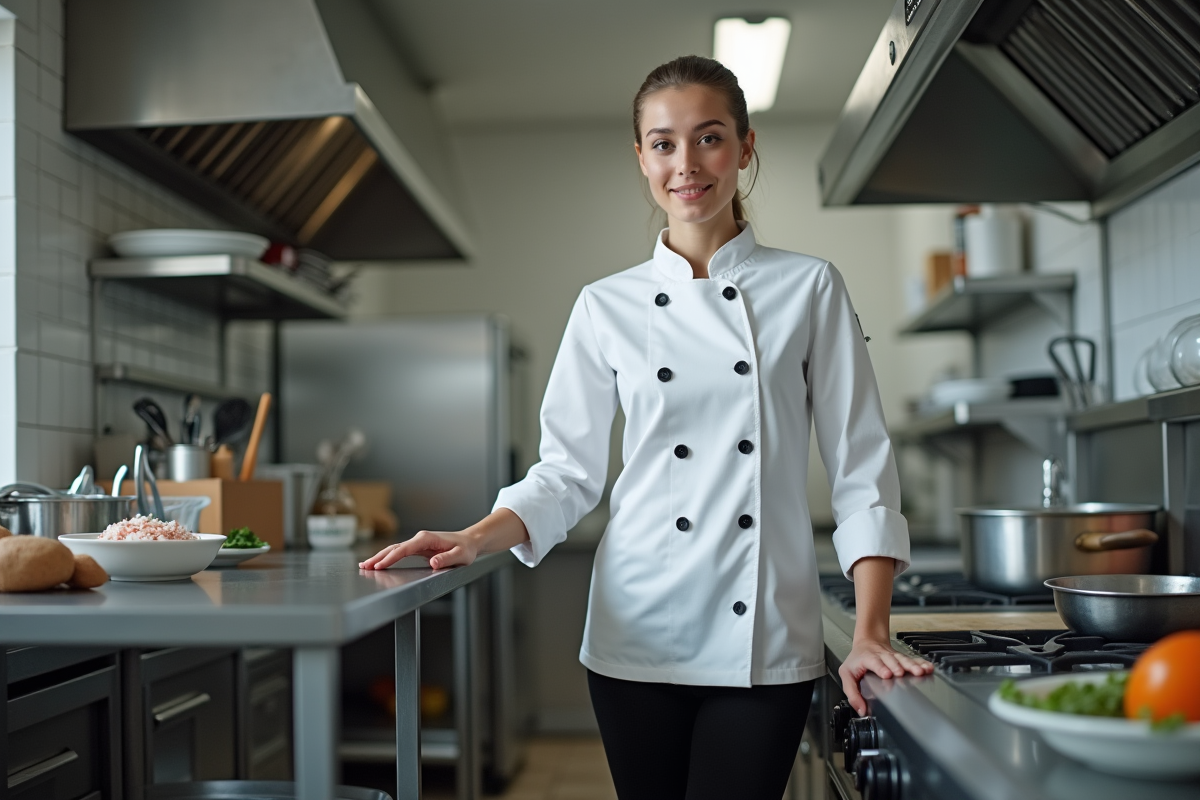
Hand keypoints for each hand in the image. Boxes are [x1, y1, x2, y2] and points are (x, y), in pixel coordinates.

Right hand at [358, 529, 477, 570]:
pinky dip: (387, 557)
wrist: (470, 541)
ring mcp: (418, 543)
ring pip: (394, 549)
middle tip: (364, 567)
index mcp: (426, 539)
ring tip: (365, 565)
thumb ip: (446, 559)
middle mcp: (420, 539)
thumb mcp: (460, 555)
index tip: (380, 565)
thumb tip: (433, 562)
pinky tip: (379, 562)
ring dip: (380, 557)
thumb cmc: (466, 548)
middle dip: (379, 557)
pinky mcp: (418, 548)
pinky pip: (399, 552)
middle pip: (395, 548)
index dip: (391, 558)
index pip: (404, 549)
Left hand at [838, 637, 932, 715]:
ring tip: (920, 672)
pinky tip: (928, 668)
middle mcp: (882, 656)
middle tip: (902, 673)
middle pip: (891, 660)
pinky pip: (913, 660)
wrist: (868, 642)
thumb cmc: (857, 661)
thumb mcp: (847, 675)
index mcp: (868, 658)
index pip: (874, 662)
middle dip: (898, 666)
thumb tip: (862, 710)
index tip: (887, 674)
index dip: (880, 667)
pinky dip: (921, 664)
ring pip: (903, 659)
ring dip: (912, 665)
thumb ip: (852, 693)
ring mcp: (893, 656)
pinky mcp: (902, 658)